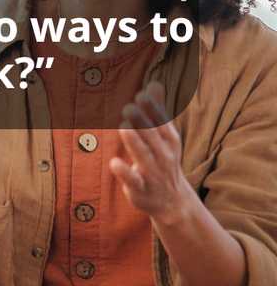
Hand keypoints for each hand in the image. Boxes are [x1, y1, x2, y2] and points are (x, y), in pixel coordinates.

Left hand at [110, 81, 196, 225]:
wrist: (172, 202)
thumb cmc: (163, 160)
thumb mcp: (164, 137)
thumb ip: (157, 110)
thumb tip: (154, 83)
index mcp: (169, 142)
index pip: (162, 123)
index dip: (153, 110)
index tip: (141, 95)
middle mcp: (164, 156)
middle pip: (152, 138)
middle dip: (141, 123)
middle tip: (128, 108)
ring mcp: (153, 174)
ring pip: (144, 156)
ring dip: (135, 142)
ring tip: (123, 126)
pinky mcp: (141, 189)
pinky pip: (133, 181)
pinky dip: (125, 172)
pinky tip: (114, 162)